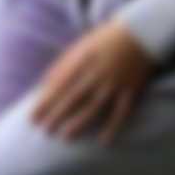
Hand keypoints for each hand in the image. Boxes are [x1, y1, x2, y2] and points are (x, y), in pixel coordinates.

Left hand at [30, 16, 156, 145]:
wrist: (141, 33)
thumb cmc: (105, 41)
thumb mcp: (80, 47)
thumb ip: (62, 66)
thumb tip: (43, 86)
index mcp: (83, 60)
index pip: (60, 84)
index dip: (45, 102)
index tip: (32, 117)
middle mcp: (97, 72)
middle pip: (74, 97)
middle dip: (57, 115)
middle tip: (44, 131)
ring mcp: (114, 82)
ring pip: (94, 106)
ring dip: (79, 122)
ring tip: (65, 138)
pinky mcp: (131, 90)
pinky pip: (121, 111)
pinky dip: (113, 126)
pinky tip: (104, 141)